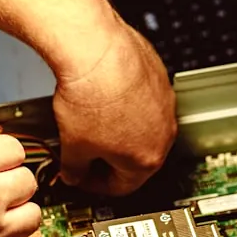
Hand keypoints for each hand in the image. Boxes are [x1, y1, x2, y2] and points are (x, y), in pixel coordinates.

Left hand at [53, 19, 176, 194]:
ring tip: (90, 118)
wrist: (95, 49)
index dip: (96, 185)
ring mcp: (165, 102)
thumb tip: (73, 172)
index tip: (84, 178)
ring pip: (142, 126)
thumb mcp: (72, 145)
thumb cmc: (91, 94)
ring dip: (118, 129)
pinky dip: (125, 101)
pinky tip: (102, 95)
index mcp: (148, 158)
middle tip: (85, 151)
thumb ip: (74, 169)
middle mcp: (164, 132)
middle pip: (136, 157)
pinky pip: (142, 98)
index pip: (123, 187)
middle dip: (108, 157)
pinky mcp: (159, 76)